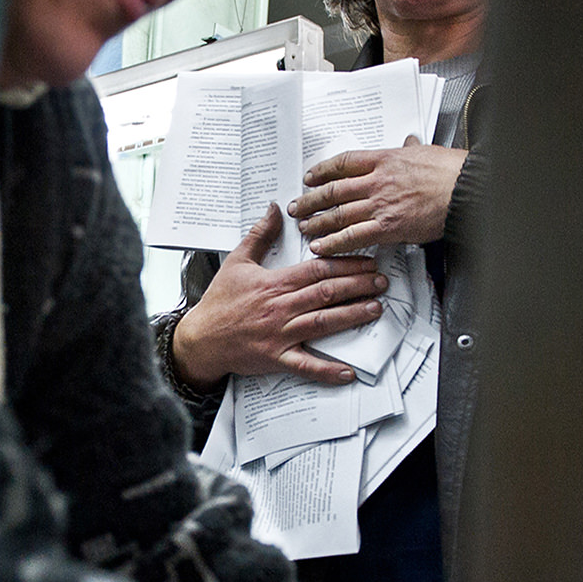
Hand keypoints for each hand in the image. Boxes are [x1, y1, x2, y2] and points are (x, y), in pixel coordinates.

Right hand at [171, 204, 387, 386]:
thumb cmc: (219, 302)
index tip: (367, 261)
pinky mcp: (276, 358)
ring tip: (375, 309)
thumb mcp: (237, 262)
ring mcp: (280, 334)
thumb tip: (274, 209)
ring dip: (352, 316)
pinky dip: (327, 370)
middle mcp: (280, 307)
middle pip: (326, 293)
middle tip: (382, 281)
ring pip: (322, 323)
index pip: (317, 269)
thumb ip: (259, 235)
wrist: (200, 339)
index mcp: (274, 283)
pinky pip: (305, 366)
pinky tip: (348, 372)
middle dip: (358, 286)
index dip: (345, 263)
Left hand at [290, 137, 467, 255]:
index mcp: (384, 159)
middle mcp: (377, 181)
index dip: (322, 171)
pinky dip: (333, 242)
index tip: (310, 177)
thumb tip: (409, 141)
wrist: (465, 189)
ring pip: (338, 213)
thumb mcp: (425, 151)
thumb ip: (411, 149)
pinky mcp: (388, 227)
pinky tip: (321, 246)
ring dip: (317, 222)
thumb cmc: (450, 171)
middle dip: (311, 199)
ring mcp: (380, 204)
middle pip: (334, 190)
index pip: (344, 163)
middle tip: (298, 206)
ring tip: (304, 227)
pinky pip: (353, 236)